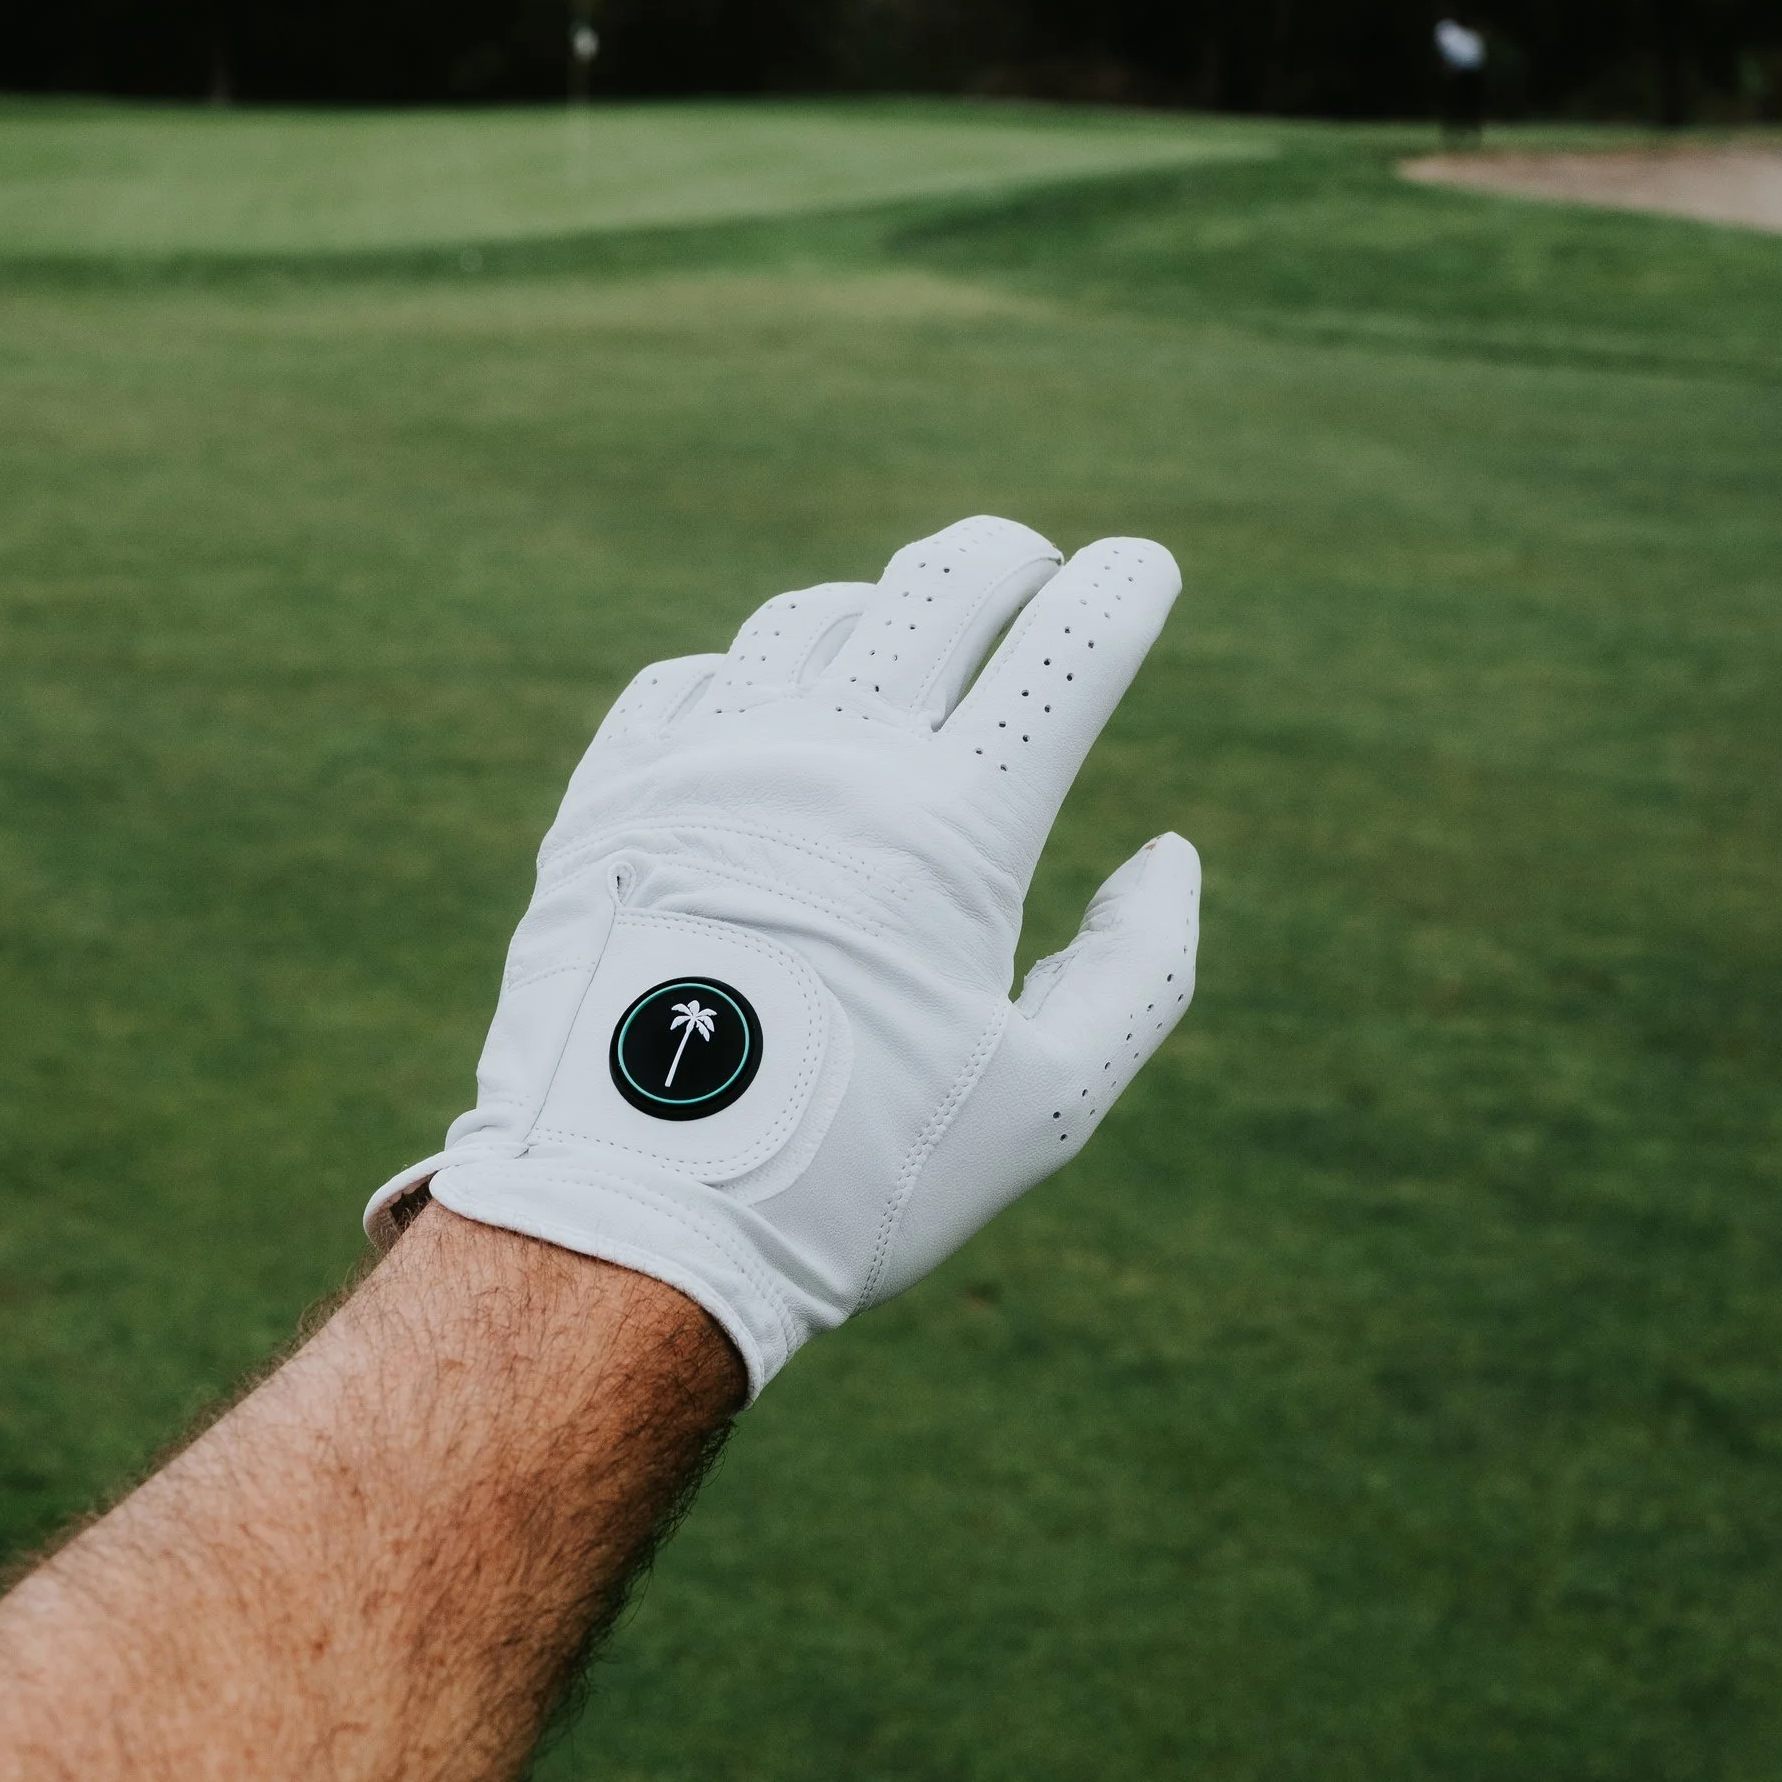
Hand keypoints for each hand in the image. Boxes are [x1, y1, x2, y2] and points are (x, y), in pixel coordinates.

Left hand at [367, 516, 1200, 1389]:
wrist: (630, 1225)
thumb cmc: (857, 1182)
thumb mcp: (1047, 1105)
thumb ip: (1141, 970)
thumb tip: (1169, 853)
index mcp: (956, 828)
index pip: (1068, 648)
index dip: (1124, 589)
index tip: (1144, 570)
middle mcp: (832, 760)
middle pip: (942, 582)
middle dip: (1010, 556)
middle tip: (1032, 571)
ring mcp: (709, 763)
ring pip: (812, 619)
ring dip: (881, 613)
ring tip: (905, 649)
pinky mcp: (611, 794)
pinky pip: (691, 680)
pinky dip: (751, 677)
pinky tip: (769, 715)